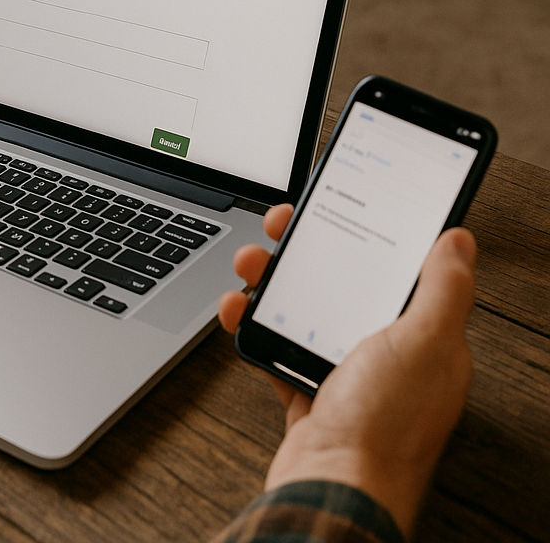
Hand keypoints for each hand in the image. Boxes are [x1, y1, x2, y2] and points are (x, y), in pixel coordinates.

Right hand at [219, 205, 475, 537]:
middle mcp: (385, 353)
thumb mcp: (422, 344)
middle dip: (305, 249)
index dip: (366, 232)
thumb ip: (443, 290)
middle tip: (280, 227)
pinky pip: (275, 343)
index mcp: (422, 339)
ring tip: (250, 264)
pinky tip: (237, 310)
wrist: (331, 491)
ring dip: (270, 280)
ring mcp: (343, 372)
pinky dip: (251, 323)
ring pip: (303, 306)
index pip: (395, 269)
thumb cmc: (382, 427)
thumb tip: (459, 242)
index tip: (337, 206)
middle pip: (341, 281)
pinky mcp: (307, 389)